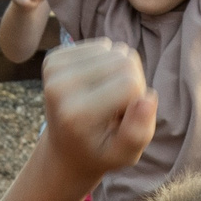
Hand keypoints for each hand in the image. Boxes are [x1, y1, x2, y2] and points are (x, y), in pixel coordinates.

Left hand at [40, 38, 155, 181]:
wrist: (65, 151)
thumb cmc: (101, 152)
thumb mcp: (124, 156)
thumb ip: (138, 133)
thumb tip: (148, 98)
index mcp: (76, 114)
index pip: (130, 82)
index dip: (138, 99)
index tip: (124, 119)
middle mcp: (59, 87)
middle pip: (124, 60)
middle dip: (132, 83)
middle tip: (116, 109)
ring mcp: (53, 69)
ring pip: (115, 49)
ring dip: (120, 72)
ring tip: (106, 99)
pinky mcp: (52, 57)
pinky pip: (102, 44)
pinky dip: (107, 63)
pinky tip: (96, 85)